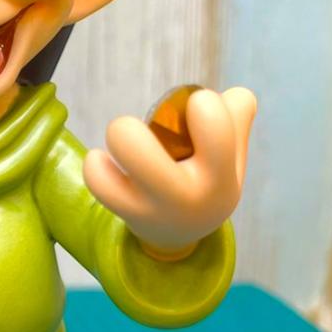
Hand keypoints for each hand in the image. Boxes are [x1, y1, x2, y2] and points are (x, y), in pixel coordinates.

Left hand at [83, 88, 255, 257]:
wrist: (178, 236)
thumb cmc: (204, 179)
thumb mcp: (231, 158)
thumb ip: (236, 119)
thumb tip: (234, 95)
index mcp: (222, 177)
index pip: (216, 117)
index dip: (204, 102)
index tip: (195, 115)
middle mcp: (191, 193)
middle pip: (163, 138)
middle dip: (162, 115)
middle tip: (150, 128)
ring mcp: (155, 205)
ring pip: (129, 147)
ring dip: (121, 132)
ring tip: (121, 139)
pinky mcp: (124, 211)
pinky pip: (99, 180)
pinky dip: (94, 164)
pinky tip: (101, 160)